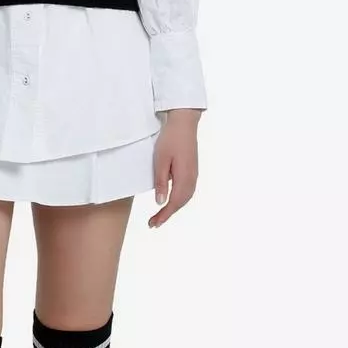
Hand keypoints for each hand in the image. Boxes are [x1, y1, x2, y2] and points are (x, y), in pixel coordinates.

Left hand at [148, 109, 200, 227]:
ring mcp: (194, 175)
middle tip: (153, 223)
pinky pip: (187, 191)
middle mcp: (192, 178)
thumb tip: (160, 202)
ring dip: (173, 208)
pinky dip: (178, 200)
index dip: (164, 215)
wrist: (184, 123)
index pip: (174, 202)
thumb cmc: (170, 139)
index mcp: (184, 177)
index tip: (154, 224)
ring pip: (185, 198)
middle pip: (181, 203)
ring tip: (160, 216)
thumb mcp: (160, 160)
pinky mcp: (192, 171)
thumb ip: (161, 182)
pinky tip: (171, 201)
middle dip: (167, 214)